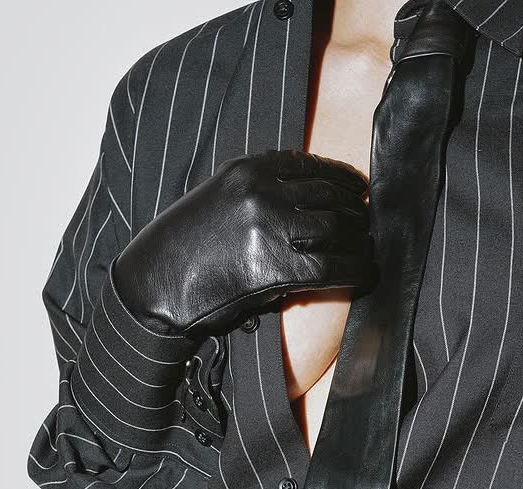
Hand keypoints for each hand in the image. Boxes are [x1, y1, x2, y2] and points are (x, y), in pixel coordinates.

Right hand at [112, 148, 375, 341]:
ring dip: (359, 242)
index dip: (342, 180)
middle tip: (366, 226)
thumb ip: (259, 193)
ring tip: (367, 250)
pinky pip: (333, 266)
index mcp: (246, 170)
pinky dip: (357, 270)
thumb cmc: (184, 249)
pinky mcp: (275, 267)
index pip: (311, 166)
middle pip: (330, 197)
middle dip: (355, 212)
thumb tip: (308, 202)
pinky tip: (367, 274)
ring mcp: (269, 228)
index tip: (358, 191)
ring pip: (336, 229)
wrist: (156, 287)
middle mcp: (261, 192)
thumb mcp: (219, 201)